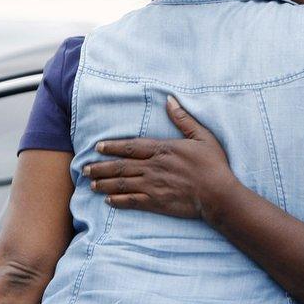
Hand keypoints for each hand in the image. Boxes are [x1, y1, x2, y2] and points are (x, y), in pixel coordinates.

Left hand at [84, 96, 239, 223]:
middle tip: (85, 168)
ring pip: (122, 184)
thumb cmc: (213, 165)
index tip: (98, 147)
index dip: (112, 146)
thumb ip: (183, 119)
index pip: (131, 146)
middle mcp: (153, 167)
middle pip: (121, 166)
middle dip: (101, 167)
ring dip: (105, 184)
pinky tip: (108, 200)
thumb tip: (169, 100)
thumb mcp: (202, 137)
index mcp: (163, 150)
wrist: (218, 194)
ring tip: (91, 184)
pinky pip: (132, 201)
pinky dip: (118, 200)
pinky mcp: (156, 203)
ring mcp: (153, 186)